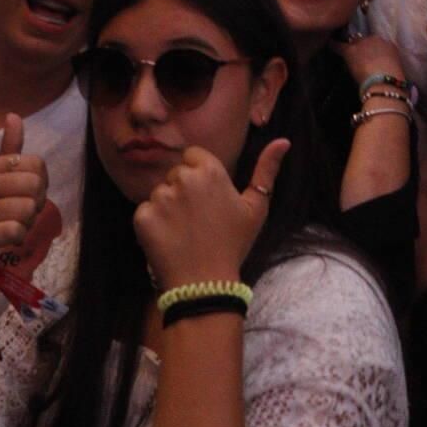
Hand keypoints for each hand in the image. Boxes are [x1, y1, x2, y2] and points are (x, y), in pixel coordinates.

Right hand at [0, 115, 48, 291]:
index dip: (41, 183)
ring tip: (12, 225)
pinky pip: (13, 230)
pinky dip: (17, 237)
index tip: (27, 195)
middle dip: (36, 204)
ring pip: (27, 209)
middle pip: (34, 185)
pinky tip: (6, 238)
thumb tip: (14, 114)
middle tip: (22, 214)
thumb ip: (10, 149)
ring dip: (27, 223)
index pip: (37, 164)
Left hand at [133, 138, 289, 291]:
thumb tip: (284, 141)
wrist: (205, 285)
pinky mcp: (142, 217)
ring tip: (183, 233)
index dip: (200, 176)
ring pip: (159, 193)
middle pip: (175, 174)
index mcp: (209, 170)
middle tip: (196, 220)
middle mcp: (183, 178)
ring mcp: (160, 197)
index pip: (193, 156)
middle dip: (182, 191)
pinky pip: (144, 212)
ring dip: (167, 209)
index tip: (207, 200)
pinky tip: (168, 241)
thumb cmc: (233, 245)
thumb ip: (267, 170)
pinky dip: (151, 226)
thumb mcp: (256, 208)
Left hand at [333, 34, 406, 83]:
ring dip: (351, 48)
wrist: (385, 82)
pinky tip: (329, 43)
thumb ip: (387, 66)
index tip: (370, 57)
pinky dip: (334, 45)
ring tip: (347, 53)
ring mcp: (363, 43)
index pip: (377, 44)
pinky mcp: (351, 50)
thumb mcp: (394, 71)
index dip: (372, 51)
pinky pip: (339, 45)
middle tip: (359, 57)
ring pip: (353, 42)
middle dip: (362, 47)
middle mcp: (377, 40)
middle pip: (365, 41)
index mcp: (389, 45)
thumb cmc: (392, 83)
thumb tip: (381, 70)